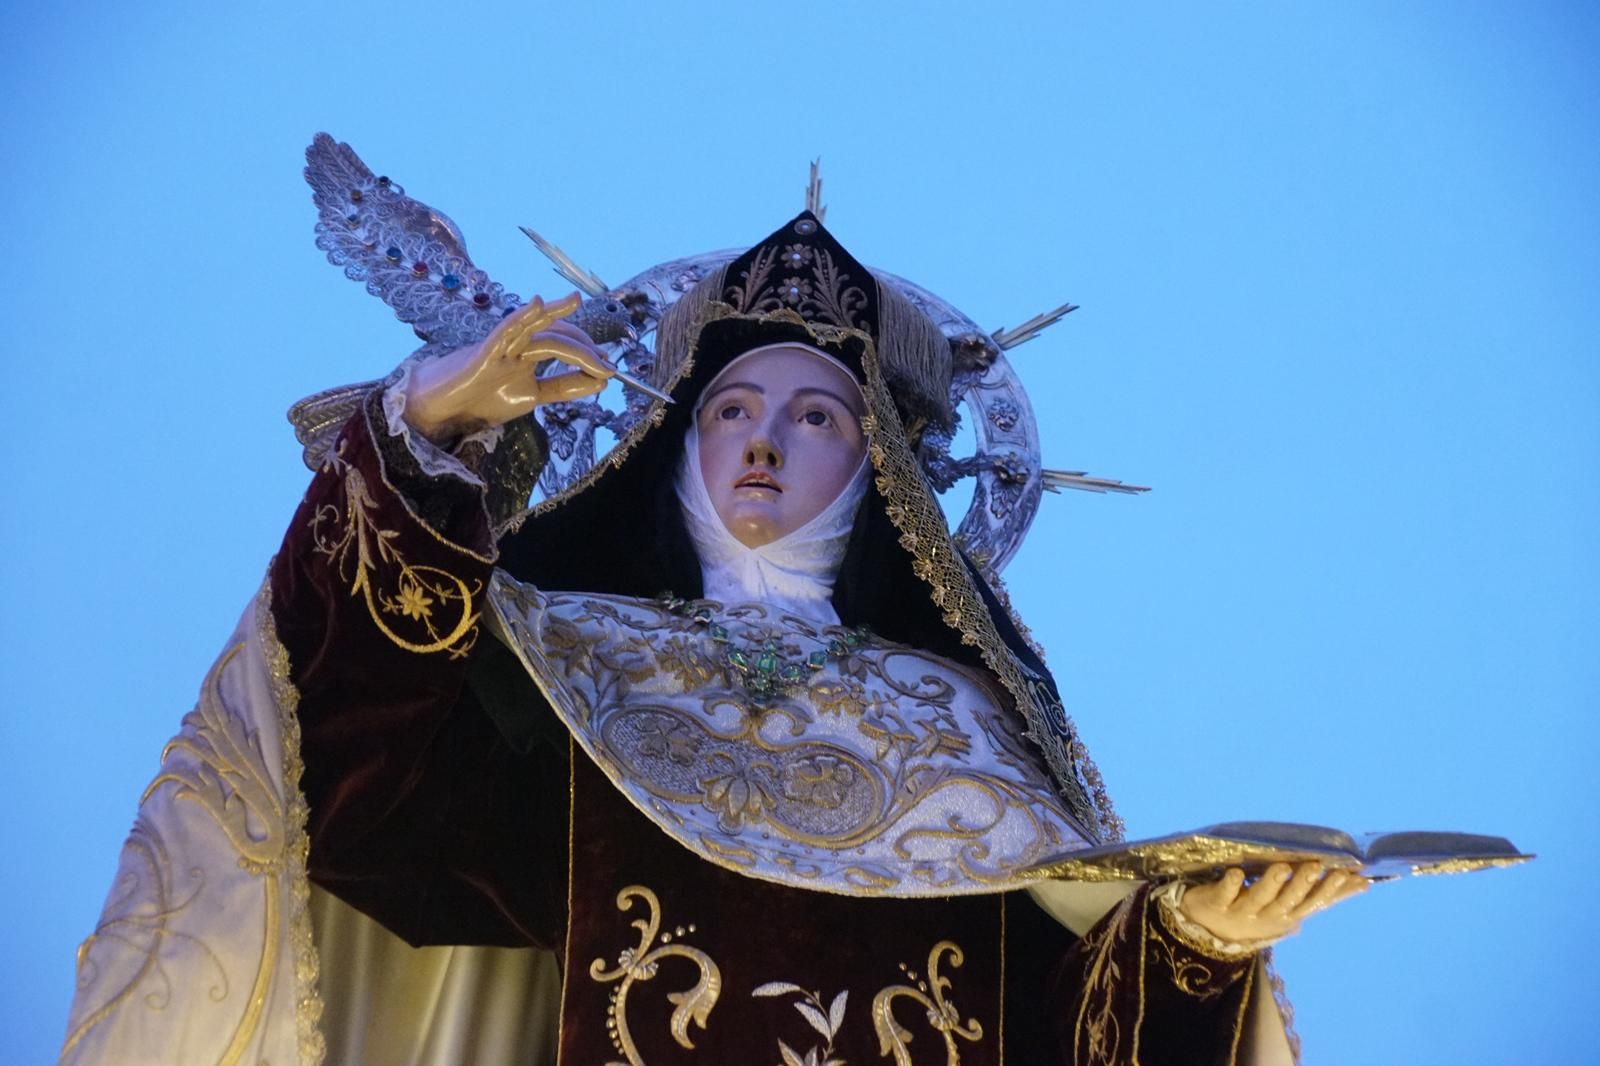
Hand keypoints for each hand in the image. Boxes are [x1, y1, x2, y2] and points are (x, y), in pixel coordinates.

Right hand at [402, 293, 615, 441]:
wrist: (440, 409)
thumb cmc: (482, 399)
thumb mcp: (533, 396)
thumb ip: (563, 387)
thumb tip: (600, 382)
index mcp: (529, 354)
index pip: (563, 343)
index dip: (587, 353)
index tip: (608, 369)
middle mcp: (518, 345)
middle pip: (554, 335)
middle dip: (582, 347)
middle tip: (604, 364)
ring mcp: (500, 347)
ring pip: (533, 327)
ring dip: (560, 322)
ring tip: (582, 326)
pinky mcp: (482, 354)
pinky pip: (503, 331)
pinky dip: (520, 317)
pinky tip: (537, 304)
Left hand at [1179, 862, 1368, 944]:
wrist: (1210, 928)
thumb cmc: (1261, 912)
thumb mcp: (1293, 906)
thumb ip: (1326, 894)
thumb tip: (1364, 882)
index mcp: (1289, 914)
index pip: (1313, 902)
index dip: (1330, 890)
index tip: (1346, 872)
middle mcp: (1268, 915)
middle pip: (1288, 901)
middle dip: (1303, 884)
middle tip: (1315, 866)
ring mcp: (1242, 911)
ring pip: (1259, 898)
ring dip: (1271, 883)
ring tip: (1282, 867)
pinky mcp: (1217, 903)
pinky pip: (1224, 894)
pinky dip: (1230, 884)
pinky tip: (1236, 872)